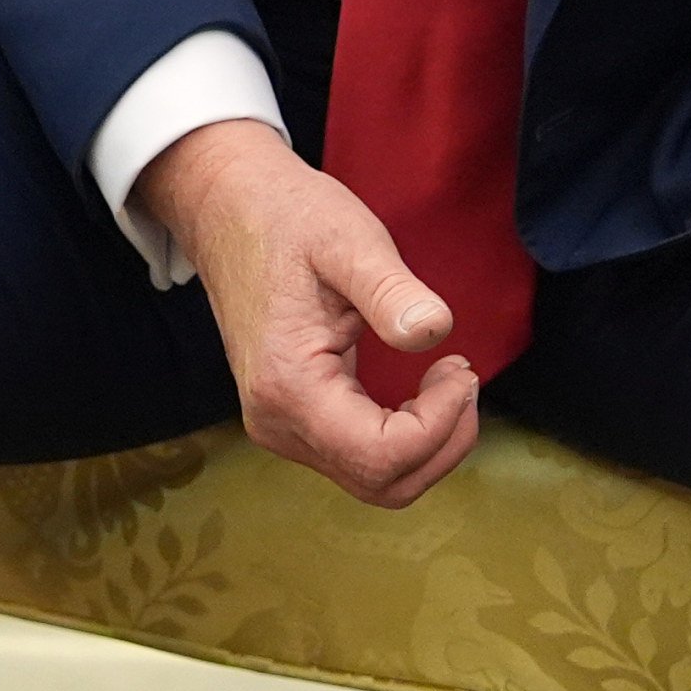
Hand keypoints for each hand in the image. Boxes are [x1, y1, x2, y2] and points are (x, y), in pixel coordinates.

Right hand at [139, 120, 481, 509]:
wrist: (227, 207)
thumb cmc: (287, 216)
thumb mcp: (348, 240)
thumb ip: (391, 290)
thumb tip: (434, 332)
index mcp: (288, 385)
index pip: (381, 455)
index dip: (440, 425)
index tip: (461, 367)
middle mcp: (276, 421)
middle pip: (382, 483)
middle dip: (442, 443)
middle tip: (463, 377)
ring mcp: (279, 424)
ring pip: (374, 479)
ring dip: (428, 444)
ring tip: (448, 381)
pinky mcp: (290, 416)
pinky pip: (359, 457)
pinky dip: (405, 439)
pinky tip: (422, 392)